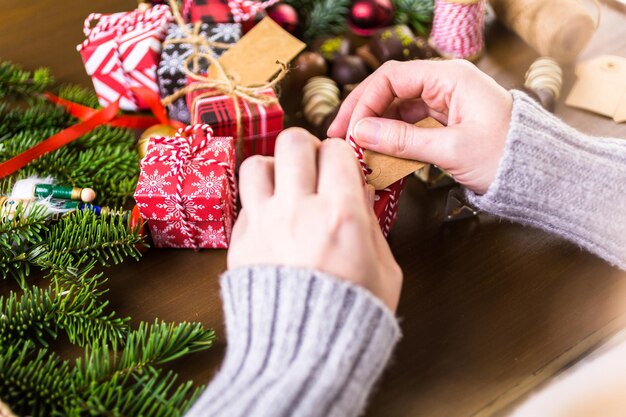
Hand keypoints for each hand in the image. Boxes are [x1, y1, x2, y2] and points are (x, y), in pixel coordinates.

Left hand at [228, 128, 402, 311]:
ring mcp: (263, 225)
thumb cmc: (352, 318)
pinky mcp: (239, 242)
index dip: (342, 155)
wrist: (302, 356)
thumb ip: (372, 226)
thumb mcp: (385, 271)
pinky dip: (259, 203)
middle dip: (306, 148)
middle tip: (313, 167)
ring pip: (256, 163)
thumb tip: (358, 194)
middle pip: (293, 141)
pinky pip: (244, 202)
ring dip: (273, 169)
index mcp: (340, 215)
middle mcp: (298, 211)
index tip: (342, 169)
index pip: (336, 150)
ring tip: (285, 187)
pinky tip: (273, 222)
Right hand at [328, 59, 512, 194]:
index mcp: (450, 77)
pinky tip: (377, 152)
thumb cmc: (506, 156)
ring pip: (397, 108)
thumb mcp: (451, 149)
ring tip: (355, 149)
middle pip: (390, 89)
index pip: (393, 78)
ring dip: (374, 127)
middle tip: (339, 136)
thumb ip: (402, 140)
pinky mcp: (444, 121)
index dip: (364, 102)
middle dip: (363, 112)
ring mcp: (444, 102)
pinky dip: (391, 138)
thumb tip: (360, 132)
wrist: (540, 174)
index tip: (349, 129)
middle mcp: (444, 83)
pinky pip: (409, 124)